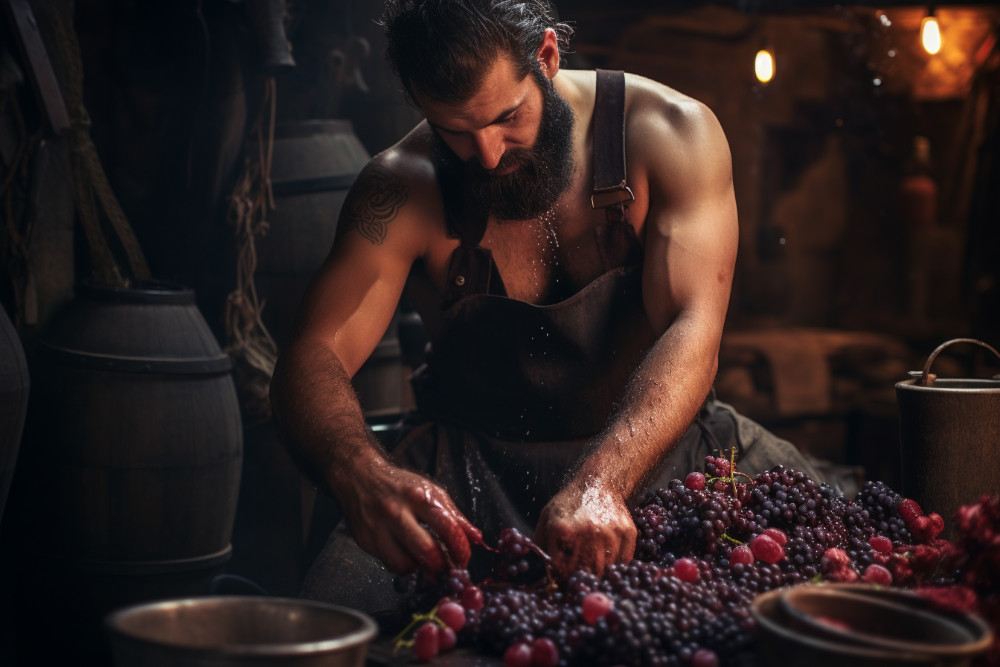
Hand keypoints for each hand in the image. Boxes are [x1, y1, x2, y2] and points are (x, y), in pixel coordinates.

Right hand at [341, 459, 480, 573]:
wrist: (361, 477)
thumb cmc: (400, 485)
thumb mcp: (431, 492)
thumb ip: (455, 516)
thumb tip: (475, 539)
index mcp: (418, 497)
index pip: (446, 528)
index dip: (460, 548)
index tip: (464, 558)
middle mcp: (396, 512)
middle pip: (426, 550)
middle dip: (441, 565)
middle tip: (446, 567)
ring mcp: (378, 528)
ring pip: (405, 564)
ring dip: (420, 568)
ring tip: (425, 561)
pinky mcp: (366, 541)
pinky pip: (389, 564)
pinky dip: (402, 564)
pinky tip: (406, 554)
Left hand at [534, 477, 636, 579]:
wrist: (599, 483)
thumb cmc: (570, 502)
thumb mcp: (547, 516)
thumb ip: (539, 541)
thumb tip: (540, 569)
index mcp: (564, 529)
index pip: (562, 568)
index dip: (561, 577)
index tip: (562, 579)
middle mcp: (588, 531)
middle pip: (585, 572)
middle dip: (580, 579)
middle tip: (578, 578)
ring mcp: (610, 532)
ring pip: (605, 570)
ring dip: (599, 575)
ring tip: (593, 570)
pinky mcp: (628, 532)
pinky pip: (623, 562)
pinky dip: (616, 567)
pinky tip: (608, 561)